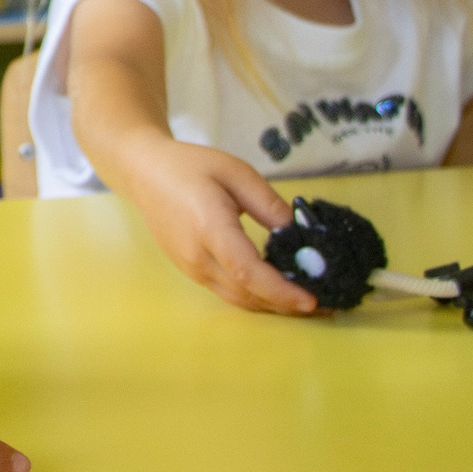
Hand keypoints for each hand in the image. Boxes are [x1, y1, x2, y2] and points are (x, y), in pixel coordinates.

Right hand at [116, 134, 316, 314]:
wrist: (144, 173)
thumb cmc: (190, 166)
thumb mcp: (236, 172)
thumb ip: (269, 203)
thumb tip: (299, 232)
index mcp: (209, 228)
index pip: (249, 272)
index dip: (282, 290)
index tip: (313, 300)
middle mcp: (198, 256)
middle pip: (248, 294)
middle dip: (288, 304)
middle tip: (328, 304)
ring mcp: (191, 268)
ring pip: (239, 299)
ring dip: (274, 306)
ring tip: (309, 303)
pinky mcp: (191, 271)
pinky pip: (229, 292)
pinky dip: (257, 297)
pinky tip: (278, 290)